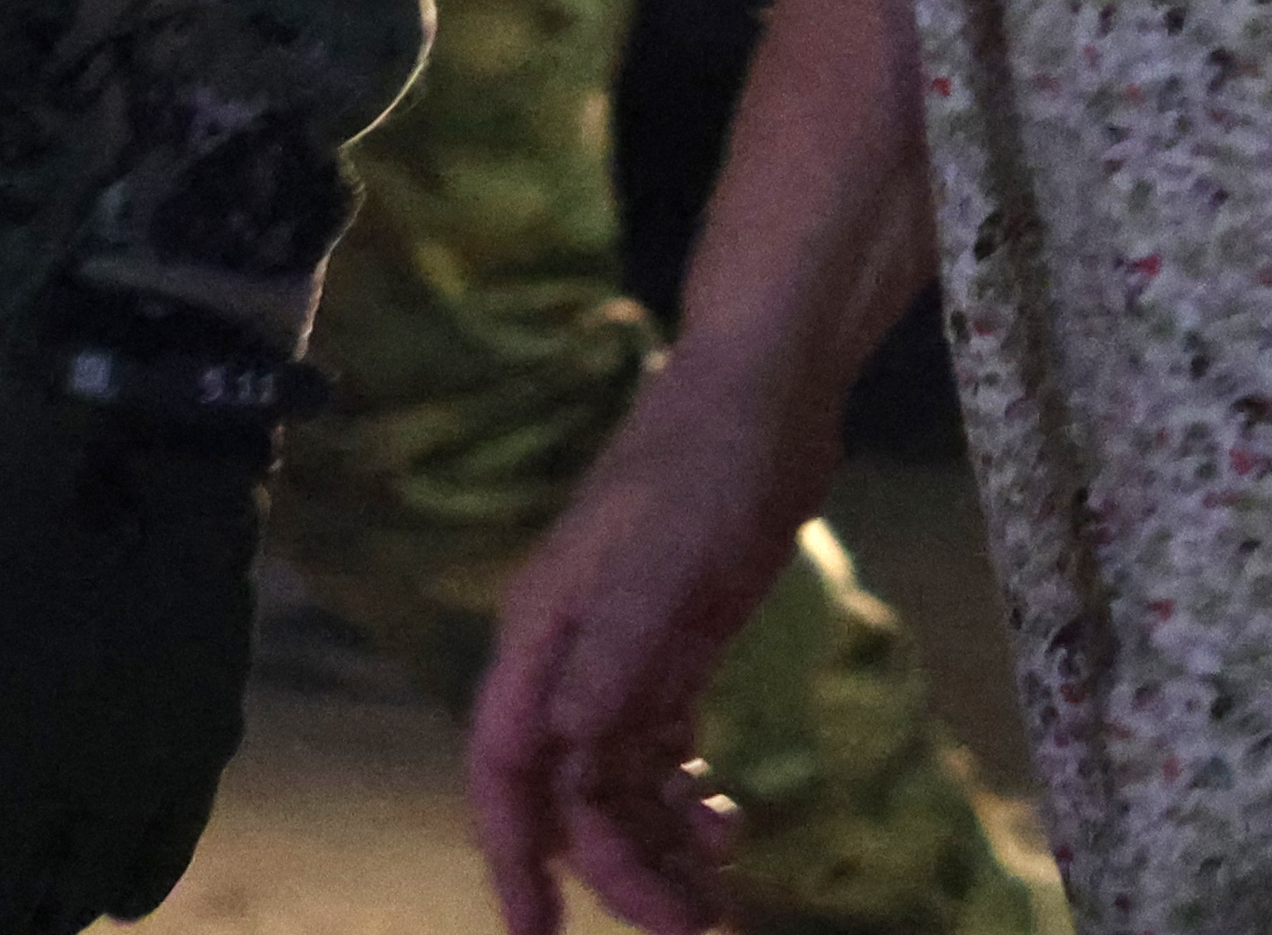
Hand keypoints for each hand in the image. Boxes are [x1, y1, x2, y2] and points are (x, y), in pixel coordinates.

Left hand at [0, 342, 281, 928]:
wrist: (149, 462)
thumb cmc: (4, 523)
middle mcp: (33, 799)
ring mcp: (121, 790)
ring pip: (65, 909)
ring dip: (27, 920)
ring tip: (8, 911)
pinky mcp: (192, 766)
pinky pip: (155, 868)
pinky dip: (122, 894)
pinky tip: (105, 898)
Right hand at [466, 342, 841, 933]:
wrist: (767, 390)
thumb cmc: (707, 457)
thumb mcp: (666, 553)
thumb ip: (618, 647)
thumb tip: (568, 743)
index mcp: (543, 635)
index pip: (505, 767)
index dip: (513, 855)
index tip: (537, 934)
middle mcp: (570, 657)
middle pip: (568, 793)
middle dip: (614, 870)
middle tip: (692, 928)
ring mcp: (622, 655)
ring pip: (615, 784)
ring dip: (654, 847)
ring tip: (719, 900)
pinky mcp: (674, 649)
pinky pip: (659, 753)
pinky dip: (684, 800)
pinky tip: (726, 822)